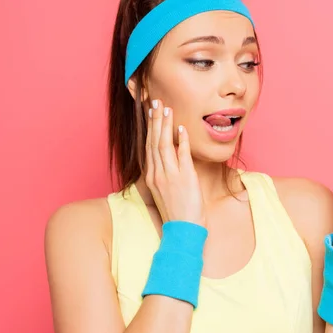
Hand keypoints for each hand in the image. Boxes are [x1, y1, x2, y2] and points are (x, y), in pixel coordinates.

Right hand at [145, 99, 205, 226]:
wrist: (183, 231)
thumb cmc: (177, 212)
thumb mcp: (166, 191)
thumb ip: (165, 172)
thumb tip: (171, 154)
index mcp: (152, 176)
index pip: (149, 146)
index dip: (149, 127)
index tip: (150, 112)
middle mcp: (157, 174)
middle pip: (153, 141)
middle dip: (154, 120)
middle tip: (155, 101)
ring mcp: (170, 176)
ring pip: (163, 145)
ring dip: (165, 125)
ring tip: (166, 109)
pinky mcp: (184, 179)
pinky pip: (182, 156)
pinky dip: (181, 141)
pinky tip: (181, 129)